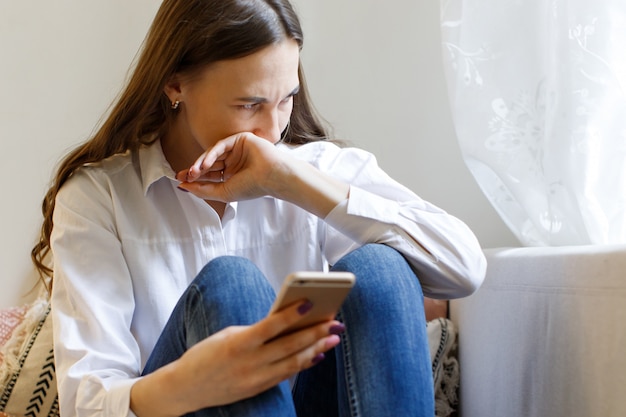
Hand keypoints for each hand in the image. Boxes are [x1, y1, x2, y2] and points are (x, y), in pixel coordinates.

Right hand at [130, 300, 343, 415]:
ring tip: (333, 338)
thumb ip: (255, 331)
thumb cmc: (206, 354)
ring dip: (316, 349)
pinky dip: (303, 364)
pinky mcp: (258, 389)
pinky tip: (317, 355)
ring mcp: (255, 379)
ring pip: (293, 363)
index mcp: (237, 343)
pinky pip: (286, 375)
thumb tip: (285, 324)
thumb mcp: (227, 336)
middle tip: (335, 323)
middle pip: (289, 346)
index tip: (310, 303)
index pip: (270, 326)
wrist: (186, 388)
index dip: (291, 315)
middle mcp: (249, 363)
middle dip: (315, 334)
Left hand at [175, 132, 289, 201]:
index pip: (209, 174)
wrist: (272, 177)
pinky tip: (205, 164)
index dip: (195, 178)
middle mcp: (233, 162)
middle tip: (183, 175)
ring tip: (192, 172)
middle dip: (194, 170)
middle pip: (209, 163)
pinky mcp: (240, 139)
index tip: (181, 181)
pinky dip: (211, 154)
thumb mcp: (223, 192)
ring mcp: (237, 150)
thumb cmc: (252, 187)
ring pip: (213, 154)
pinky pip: (221, 145)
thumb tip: (182, 187)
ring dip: (201, 163)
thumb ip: (203, 190)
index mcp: (231, 175)